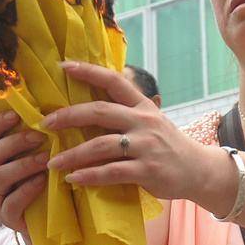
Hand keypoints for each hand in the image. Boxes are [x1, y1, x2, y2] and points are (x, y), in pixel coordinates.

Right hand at [0, 111, 49, 231]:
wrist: (44, 224)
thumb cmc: (39, 186)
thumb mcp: (32, 161)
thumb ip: (32, 143)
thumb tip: (48, 114)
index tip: (15, 115)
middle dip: (16, 142)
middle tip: (39, 136)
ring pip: (0, 176)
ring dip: (23, 164)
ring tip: (45, 159)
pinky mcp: (6, 217)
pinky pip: (12, 202)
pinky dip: (27, 189)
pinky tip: (42, 181)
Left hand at [43, 62, 228, 205]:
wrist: (199, 171)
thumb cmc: (168, 147)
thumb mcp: (151, 123)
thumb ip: (125, 116)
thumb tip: (86, 111)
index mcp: (142, 106)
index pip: (114, 81)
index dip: (88, 71)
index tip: (63, 66)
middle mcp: (144, 121)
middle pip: (99, 112)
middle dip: (68, 116)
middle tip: (45, 123)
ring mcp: (146, 146)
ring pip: (101, 144)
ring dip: (73, 154)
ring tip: (52, 161)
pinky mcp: (148, 170)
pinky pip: (111, 172)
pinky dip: (89, 176)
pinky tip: (73, 179)